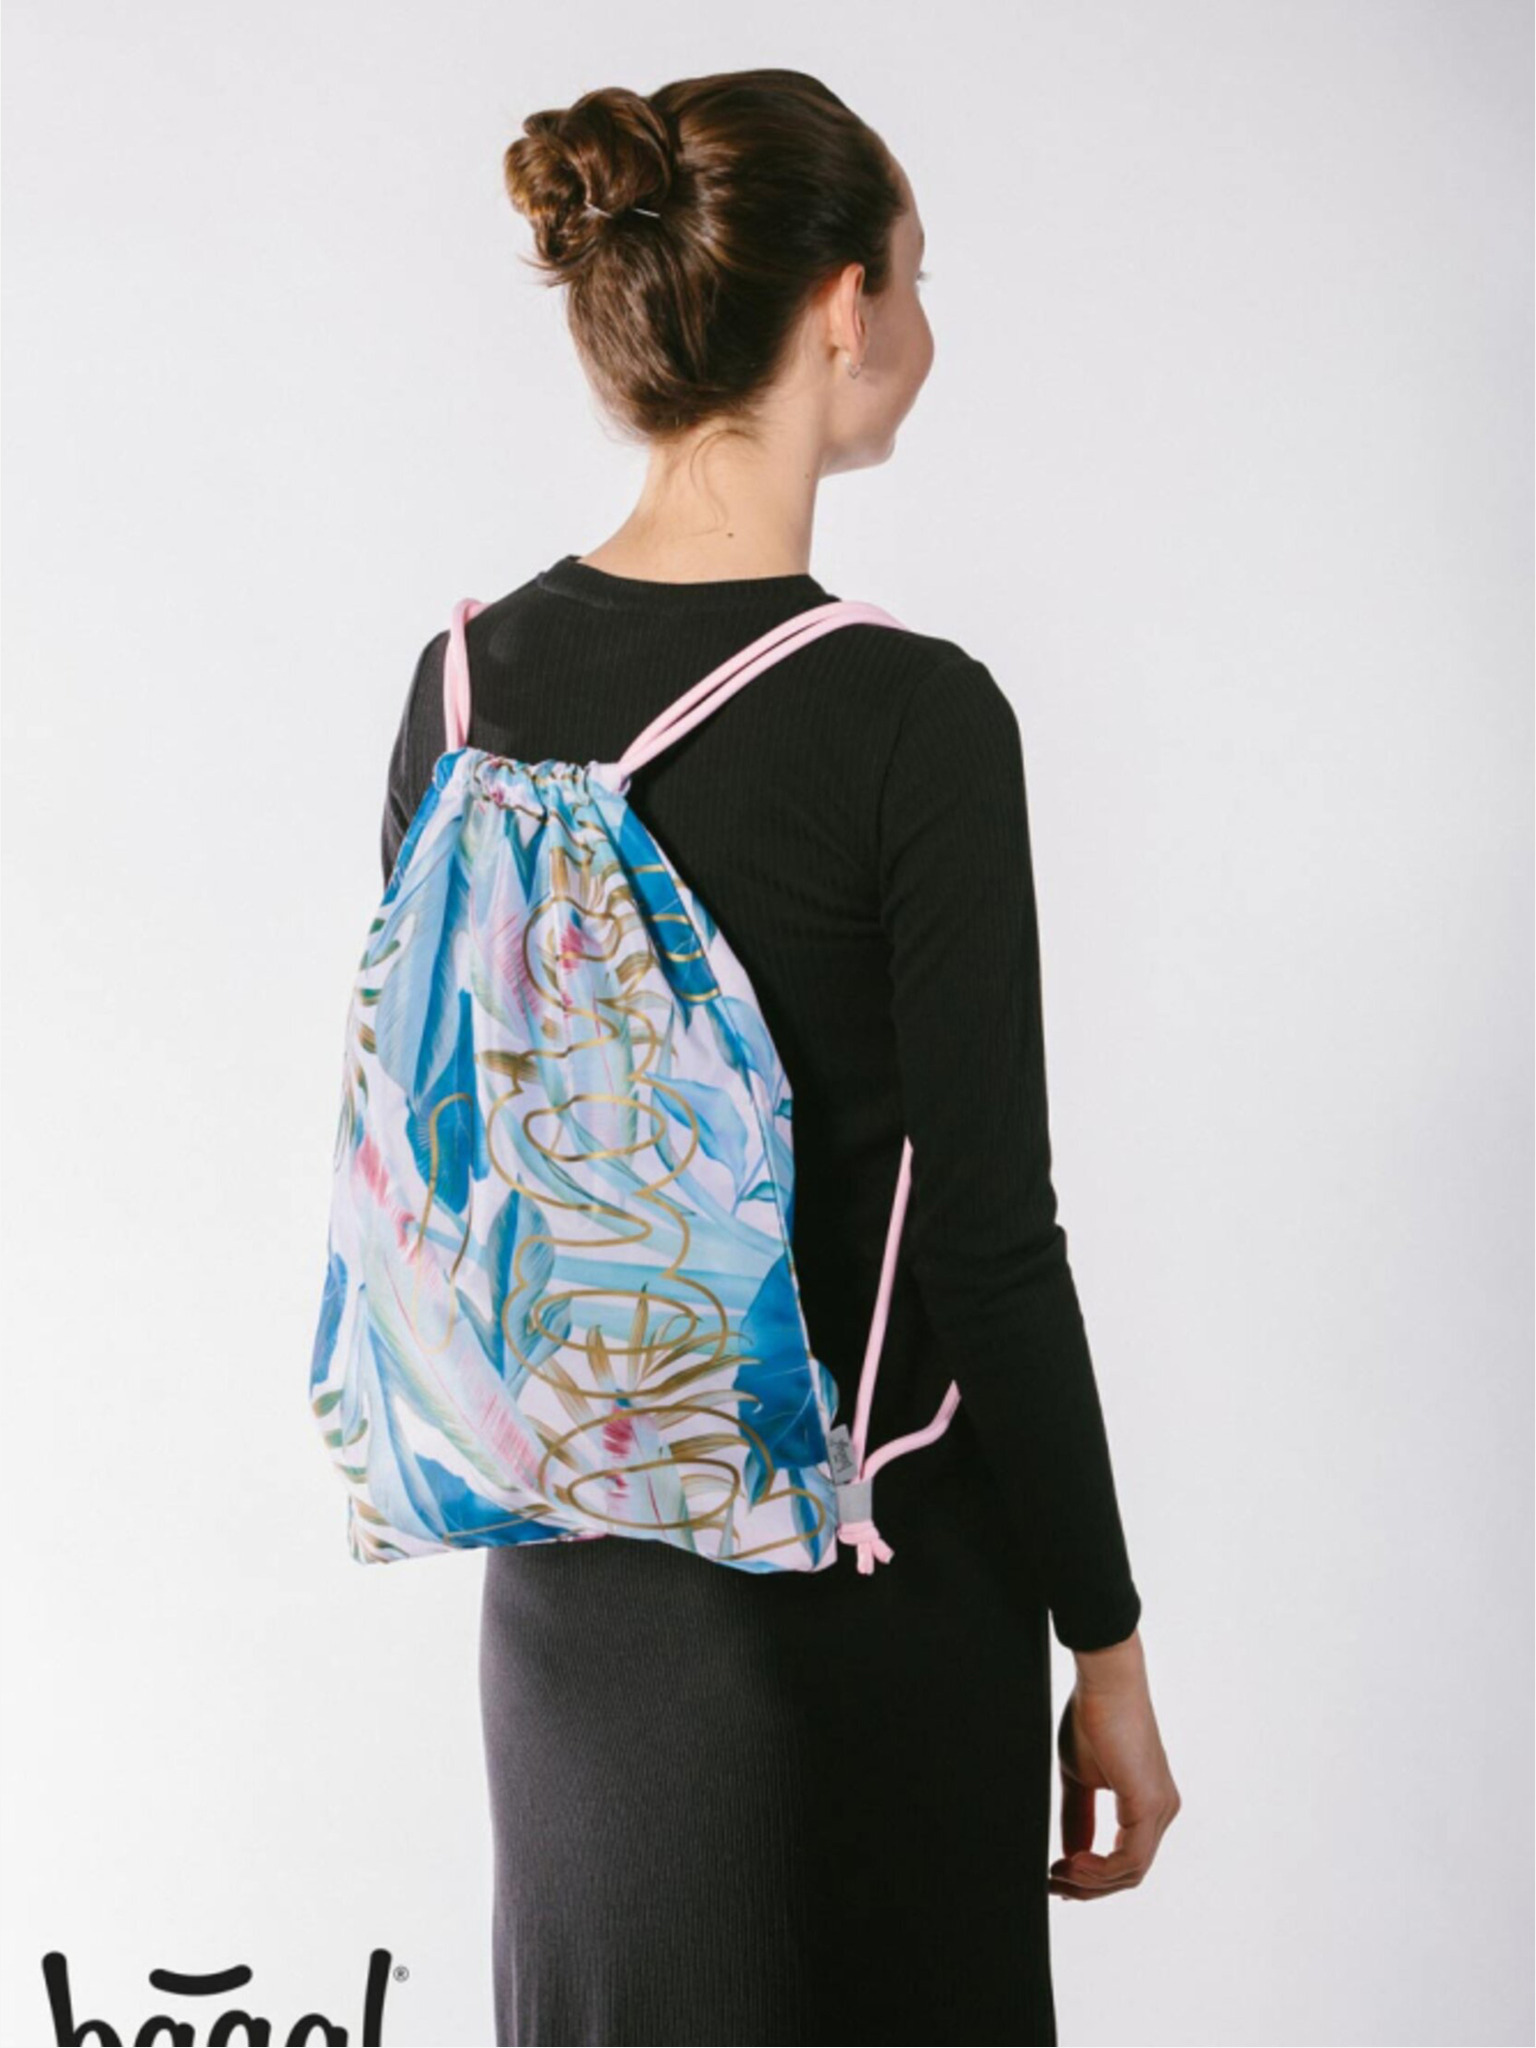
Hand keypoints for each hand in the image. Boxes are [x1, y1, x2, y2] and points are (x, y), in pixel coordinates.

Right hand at [1049, 1627, 1179, 1899]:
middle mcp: (1162, 1809)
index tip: (1057, 1876)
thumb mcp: (1079, 1777)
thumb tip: (1072, 1854)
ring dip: (1090, 1881)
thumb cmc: (1091, 1717)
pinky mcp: (1149, 1803)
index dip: (1092, 1877)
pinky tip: (1072, 1862)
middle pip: (1130, 1872)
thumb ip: (1078, 1817)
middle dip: (1089, 1886)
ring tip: (1057, 1873)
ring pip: (1131, 1871)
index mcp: (1149, 1803)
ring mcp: (1160, 1808)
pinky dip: (1099, 1868)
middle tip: (1052, 1884)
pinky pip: (1130, 1858)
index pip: (1127, 1858)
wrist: (1103, 1682)